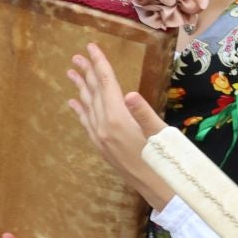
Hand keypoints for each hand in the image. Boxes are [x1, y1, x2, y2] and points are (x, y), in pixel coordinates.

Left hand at [67, 43, 170, 205]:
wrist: (159, 190)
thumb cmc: (166, 160)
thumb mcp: (160, 133)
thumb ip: (143, 112)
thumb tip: (128, 94)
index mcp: (119, 119)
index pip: (107, 84)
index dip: (100, 64)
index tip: (91, 47)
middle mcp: (104, 127)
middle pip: (94, 93)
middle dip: (87, 72)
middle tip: (77, 56)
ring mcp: (101, 138)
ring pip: (87, 106)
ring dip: (80, 88)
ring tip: (72, 73)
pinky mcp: (102, 147)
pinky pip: (86, 123)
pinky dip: (80, 110)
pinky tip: (74, 103)